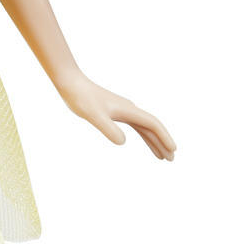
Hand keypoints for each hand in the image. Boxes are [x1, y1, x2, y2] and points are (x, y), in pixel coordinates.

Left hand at [57, 72, 175, 160]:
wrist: (71, 84)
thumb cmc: (82, 99)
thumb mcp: (94, 116)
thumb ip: (108, 128)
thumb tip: (123, 142)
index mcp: (128, 110)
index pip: (153, 124)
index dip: (164, 137)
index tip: (172, 149)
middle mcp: (130, 110)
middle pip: (152, 127)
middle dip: (163, 142)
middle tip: (171, 159)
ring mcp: (124, 111)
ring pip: (145, 128)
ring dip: (155, 141)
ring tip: (162, 157)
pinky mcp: (116, 112)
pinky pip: (136, 126)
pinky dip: (143, 135)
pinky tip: (146, 142)